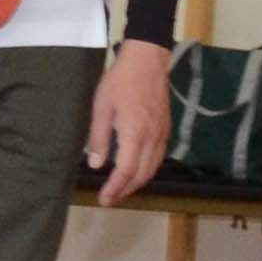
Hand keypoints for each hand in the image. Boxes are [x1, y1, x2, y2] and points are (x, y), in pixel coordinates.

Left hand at [85, 39, 172, 203]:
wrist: (148, 60)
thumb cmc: (120, 81)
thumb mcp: (101, 107)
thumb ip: (98, 138)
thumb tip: (95, 164)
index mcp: (134, 134)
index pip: (125, 171)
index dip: (114, 188)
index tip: (103, 200)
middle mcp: (152, 138)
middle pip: (141, 175)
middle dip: (125, 191)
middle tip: (110, 199)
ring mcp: (162, 134)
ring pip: (153, 168)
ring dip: (137, 183)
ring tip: (122, 189)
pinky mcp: (166, 128)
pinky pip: (159, 157)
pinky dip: (148, 170)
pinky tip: (137, 170)